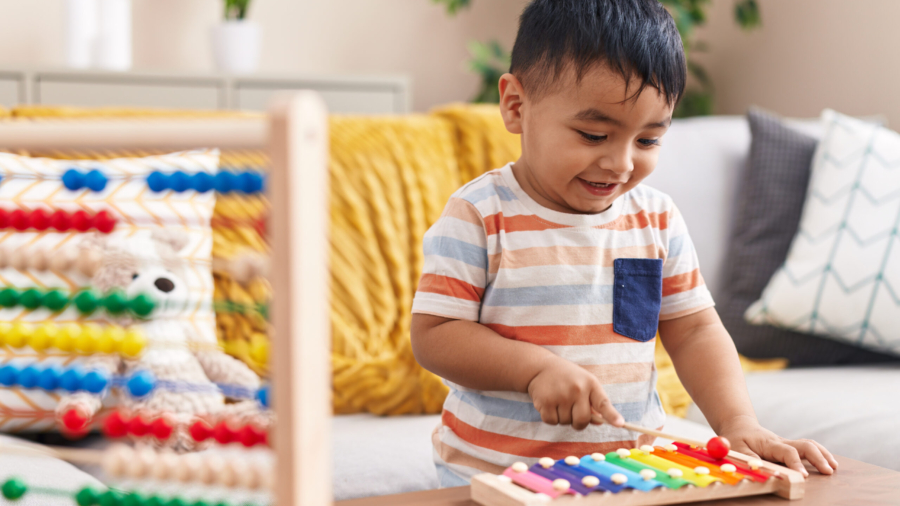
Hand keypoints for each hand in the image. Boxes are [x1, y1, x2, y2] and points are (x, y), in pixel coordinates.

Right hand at [526, 355, 622, 429]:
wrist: (541, 367)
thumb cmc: (568, 377)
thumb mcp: (584, 383)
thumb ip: (593, 402)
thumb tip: (599, 422)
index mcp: (590, 384)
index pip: (603, 403)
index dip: (612, 415)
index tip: (620, 424)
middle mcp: (577, 389)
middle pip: (582, 420)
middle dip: (578, 422)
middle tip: (572, 411)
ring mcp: (561, 395)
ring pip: (566, 422)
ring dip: (562, 418)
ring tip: (558, 401)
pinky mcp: (545, 402)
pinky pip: (552, 422)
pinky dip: (551, 418)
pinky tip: (549, 404)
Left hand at [718, 415, 837, 476]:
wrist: (740, 426)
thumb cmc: (737, 438)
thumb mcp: (736, 448)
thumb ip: (748, 458)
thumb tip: (758, 468)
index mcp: (769, 444)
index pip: (787, 452)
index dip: (795, 463)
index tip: (803, 476)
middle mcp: (781, 442)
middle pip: (804, 446)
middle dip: (818, 458)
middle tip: (828, 471)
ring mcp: (787, 444)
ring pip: (809, 445)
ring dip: (823, 455)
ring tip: (833, 468)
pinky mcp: (790, 447)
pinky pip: (808, 448)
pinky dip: (820, 454)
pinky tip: (829, 463)